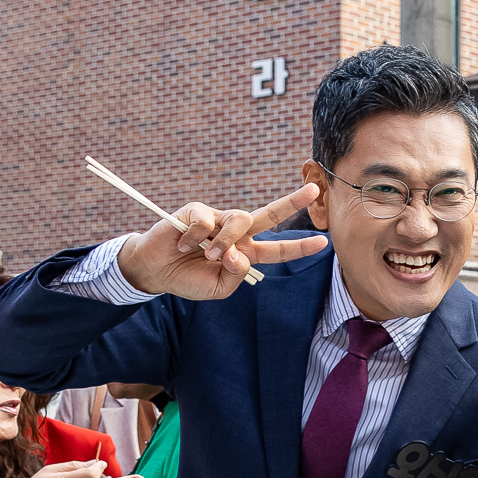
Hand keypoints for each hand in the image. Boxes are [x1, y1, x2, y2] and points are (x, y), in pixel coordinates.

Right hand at [112, 184, 327, 298]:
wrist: (155, 271)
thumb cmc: (188, 279)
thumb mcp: (218, 288)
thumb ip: (236, 274)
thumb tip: (239, 252)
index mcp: (245, 252)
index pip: (277, 249)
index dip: (298, 247)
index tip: (323, 243)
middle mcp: (236, 233)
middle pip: (269, 215)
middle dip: (291, 202)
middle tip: (313, 190)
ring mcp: (217, 219)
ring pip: (239, 220)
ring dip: (226, 241)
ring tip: (209, 256)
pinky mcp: (196, 211)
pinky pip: (206, 220)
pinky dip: (196, 237)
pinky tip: (183, 245)